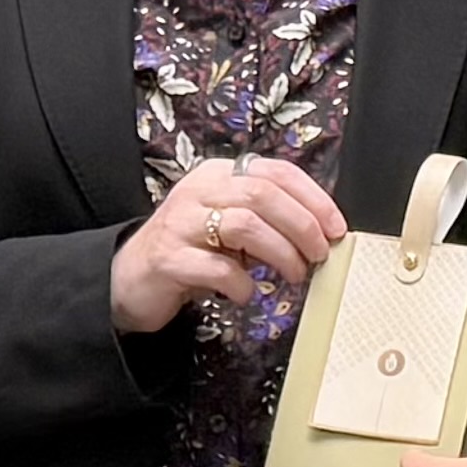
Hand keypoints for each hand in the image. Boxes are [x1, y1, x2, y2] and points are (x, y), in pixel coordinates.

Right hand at [110, 156, 343, 334]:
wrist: (129, 278)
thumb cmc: (191, 250)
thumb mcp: (228, 224)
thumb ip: (266, 219)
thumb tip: (321, 232)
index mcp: (219, 174)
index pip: (276, 172)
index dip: (313, 198)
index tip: (336, 227)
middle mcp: (198, 191)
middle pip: (263, 195)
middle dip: (302, 226)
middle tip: (320, 255)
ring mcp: (179, 223)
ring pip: (244, 225)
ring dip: (281, 253)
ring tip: (295, 275)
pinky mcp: (167, 259)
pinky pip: (216, 268)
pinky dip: (242, 283)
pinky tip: (248, 294)